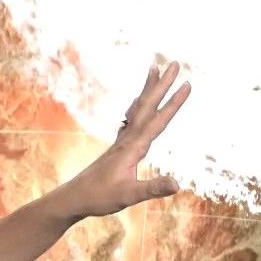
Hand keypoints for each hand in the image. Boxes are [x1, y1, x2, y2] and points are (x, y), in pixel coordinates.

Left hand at [59, 57, 192, 219]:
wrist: (74, 198)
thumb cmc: (99, 198)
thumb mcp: (129, 196)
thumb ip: (152, 188)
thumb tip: (177, 184)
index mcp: (133, 148)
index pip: (158, 121)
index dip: (174, 103)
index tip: (187, 84)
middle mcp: (127, 139)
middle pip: (147, 106)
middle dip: (162, 85)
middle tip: (174, 63)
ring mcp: (121, 141)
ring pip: (138, 109)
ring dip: (148, 89)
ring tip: (155, 70)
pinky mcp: (118, 147)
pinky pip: (131, 119)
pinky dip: (138, 106)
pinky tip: (139, 103)